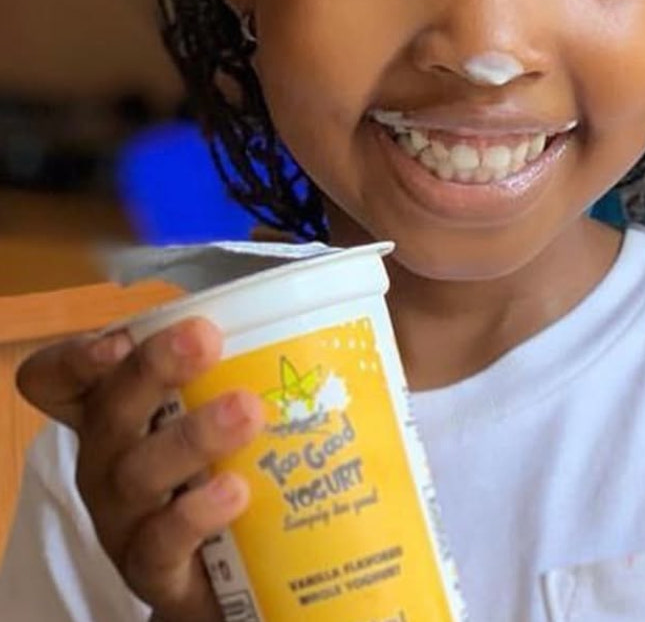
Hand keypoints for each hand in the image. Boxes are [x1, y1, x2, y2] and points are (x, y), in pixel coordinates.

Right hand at [17, 318, 264, 621]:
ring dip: (192, 436)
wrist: (234, 572)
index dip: (77, 358)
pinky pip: (161, 543)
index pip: (65, 377)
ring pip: (139, 472)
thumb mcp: (228, 406)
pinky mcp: (153, 569)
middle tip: (204, 338)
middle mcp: (111, 458)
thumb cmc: (223, 466)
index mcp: (121, 409)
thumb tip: (338, 314)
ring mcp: (125, 516)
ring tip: (247, 411)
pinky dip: (196, 515)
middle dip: (153, 368)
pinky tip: (235, 492)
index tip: (117, 341)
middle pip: (110, 410)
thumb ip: (255, 360)